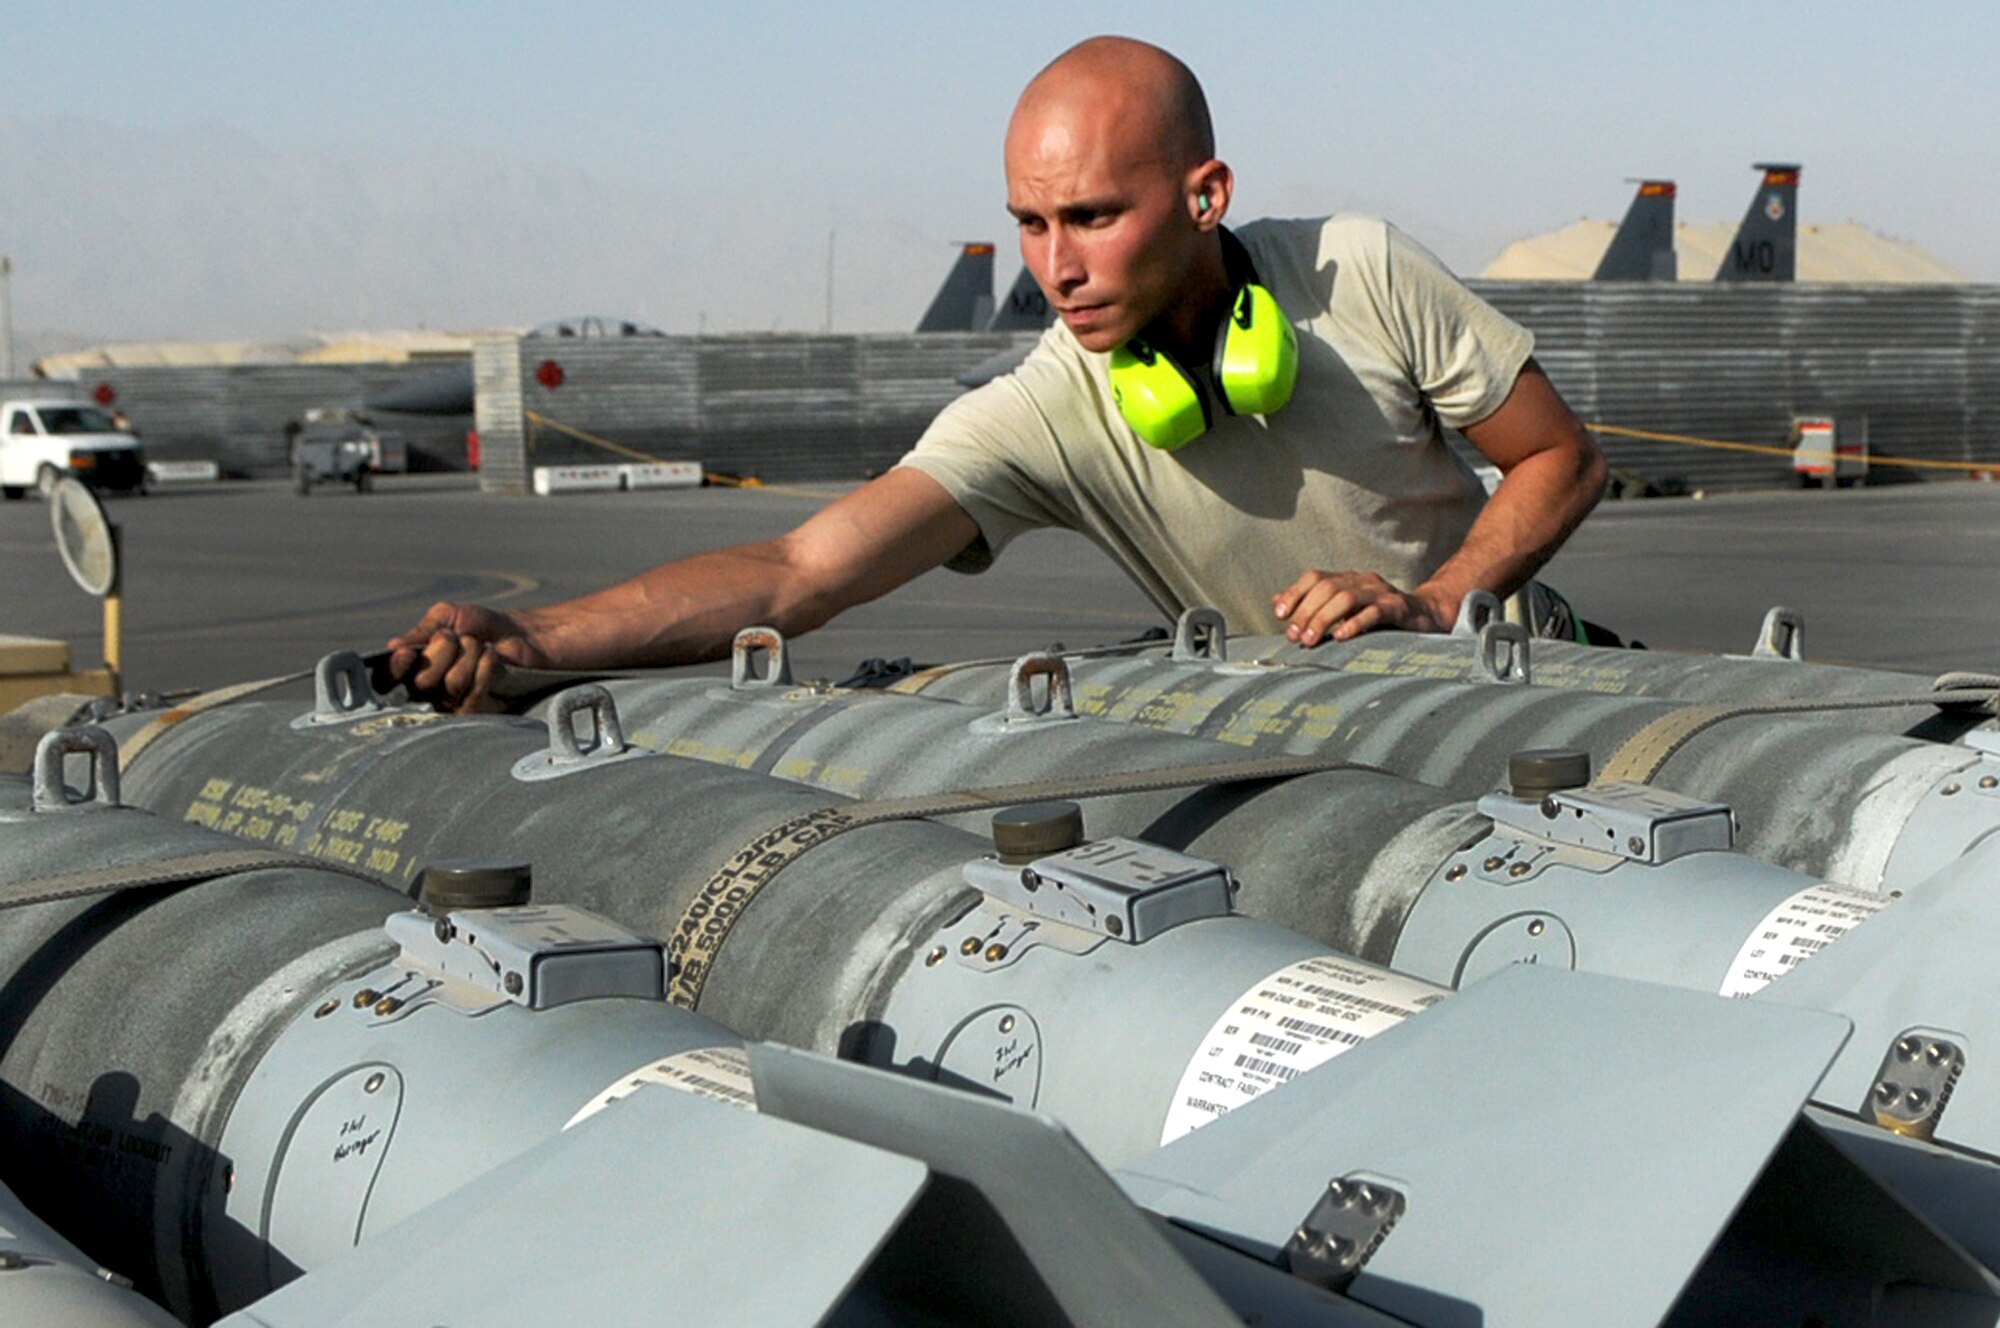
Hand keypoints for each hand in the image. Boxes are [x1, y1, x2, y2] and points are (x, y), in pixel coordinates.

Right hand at [385, 602, 549, 712]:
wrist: (526, 633)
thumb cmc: (483, 625)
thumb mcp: (448, 617)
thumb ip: (421, 631)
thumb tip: (393, 647)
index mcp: (414, 668)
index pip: (387, 681)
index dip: (393, 670)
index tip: (408, 653)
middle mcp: (430, 692)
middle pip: (419, 684)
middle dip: (441, 652)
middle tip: (457, 637)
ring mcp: (455, 704)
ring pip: (447, 690)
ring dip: (466, 658)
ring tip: (480, 644)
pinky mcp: (482, 712)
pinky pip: (472, 703)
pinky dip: (481, 674)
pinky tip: (491, 657)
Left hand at [1272, 571, 1447, 645]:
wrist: (1426, 618)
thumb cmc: (1380, 617)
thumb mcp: (1344, 610)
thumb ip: (1312, 606)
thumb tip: (1277, 603)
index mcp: (1348, 579)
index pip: (1315, 578)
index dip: (1295, 593)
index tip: (1280, 615)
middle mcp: (1362, 580)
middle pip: (1327, 587)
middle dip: (1306, 612)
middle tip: (1294, 636)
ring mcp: (1381, 592)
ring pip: (1346, 598)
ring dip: (1324, 619)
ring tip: (1311, 640)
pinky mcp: (1398, 608)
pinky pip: (1374, 612)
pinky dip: (1355, 624)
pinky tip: (1342, 637)